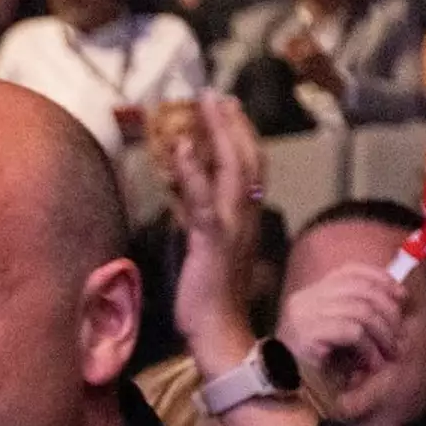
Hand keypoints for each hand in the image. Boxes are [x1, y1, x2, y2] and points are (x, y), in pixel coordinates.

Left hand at [162, 93, 271, 373]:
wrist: (220, 332)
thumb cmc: (210, 296)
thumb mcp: (207, 249)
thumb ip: (203, 220)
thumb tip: (190, 197)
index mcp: (244, 218)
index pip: (247, 167)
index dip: (239, 136)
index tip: (227, 108)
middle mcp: (244, 216)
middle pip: (245, 158)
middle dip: (231, 123)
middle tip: (216, 94)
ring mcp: (231, 226)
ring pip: (232, 169)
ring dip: (219, 133)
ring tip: (205, 104)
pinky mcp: (212, 240)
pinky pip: (204, 200)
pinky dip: (192, 172)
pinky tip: (179, 148)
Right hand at [277, 261, 406, 397]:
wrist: (286, 398)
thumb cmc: (317, 369)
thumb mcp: (340, 334)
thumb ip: (359, 312)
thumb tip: (395, 295)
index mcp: (309, 296)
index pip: (350, 271)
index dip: (381, 279)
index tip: (402, 296)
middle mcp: (303, 301)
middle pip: (361, 288)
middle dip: (389, 311)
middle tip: (398, 337)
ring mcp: (303, 317)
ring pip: (362, 310)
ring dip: (383, 334)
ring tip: (388, 354)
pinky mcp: (307, 335)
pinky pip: (353, 331)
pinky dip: (369, 348)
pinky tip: (371, 363)